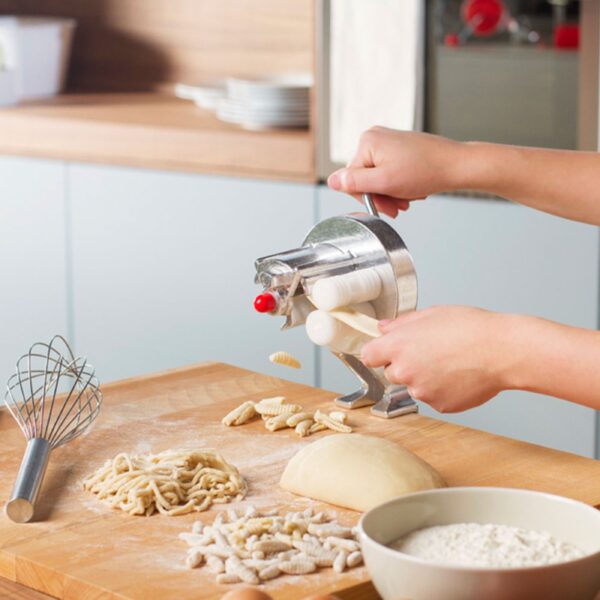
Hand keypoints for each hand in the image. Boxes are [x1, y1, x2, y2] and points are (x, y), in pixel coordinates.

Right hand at [327, 127, 467, 217]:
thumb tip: (331, 181)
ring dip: (390, 193)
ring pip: (377, 179)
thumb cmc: (426, 170)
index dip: (367, 197)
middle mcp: (374, 138)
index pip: (351, 179)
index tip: (385, 206)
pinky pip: (388, 173)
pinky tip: (410, 190)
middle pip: (364, 179)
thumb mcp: (384, 182)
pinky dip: (398, 186)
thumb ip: (355, 183)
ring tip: (407, 198)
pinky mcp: (398, 149)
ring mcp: (387, 142)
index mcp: (367, 142)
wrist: (456, 165)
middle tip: (398, 206)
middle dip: (381, 196)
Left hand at [361, 306, 512, 412]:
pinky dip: (442, 390)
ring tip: (450, 363)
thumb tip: (384, 328)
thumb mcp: (431, 314)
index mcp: (398, 346)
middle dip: (405, 365)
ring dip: (424, 378)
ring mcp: (422, 391)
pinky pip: (433, 398)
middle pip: (391, 373)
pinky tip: (458, 375)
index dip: (378, 353)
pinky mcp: (439, 405)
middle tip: (430, 353)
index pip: (368, 356)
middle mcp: (405, 371)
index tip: (386, 352)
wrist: (502, 351)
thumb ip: (402, 323)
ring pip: (414, 386)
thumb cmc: (471, 329)